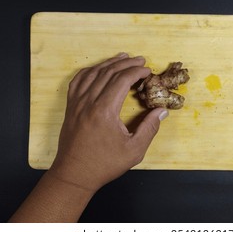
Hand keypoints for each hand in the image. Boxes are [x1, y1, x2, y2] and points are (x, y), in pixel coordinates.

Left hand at [49, 53, 167, 191]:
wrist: (74, 174)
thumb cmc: (104, 164)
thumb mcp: (134, 150)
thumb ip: (150, 128)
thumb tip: (162, 111)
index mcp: (105, 111)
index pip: (122, 80)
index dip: (136, 72)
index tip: (147, 70)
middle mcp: (89, 102)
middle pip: (108, 72)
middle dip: (126, 63)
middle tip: (140, 60)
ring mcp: (77, 103)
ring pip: (93, 73)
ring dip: (109, 63)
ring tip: (123, 57)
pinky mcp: (71, 107)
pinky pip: (78, 81)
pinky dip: (90, 71)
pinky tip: (97, 68)